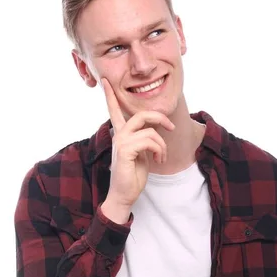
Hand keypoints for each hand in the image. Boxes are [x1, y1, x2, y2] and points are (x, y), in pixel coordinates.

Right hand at [102, 78, 174, 209]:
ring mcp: (120, 142)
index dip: (111, 95)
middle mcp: (119, 135)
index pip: (114, 110)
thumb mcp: (142, 153)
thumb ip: (144, 139)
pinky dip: (158, 150)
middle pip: (142, 114)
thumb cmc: (133, 175)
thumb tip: (155, 131)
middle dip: (160, 118)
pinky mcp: (124, 150)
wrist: (124, 194)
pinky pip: (149, 140)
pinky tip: (157, 159)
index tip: (106, 81)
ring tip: (161, 157)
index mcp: (122, 134)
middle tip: (171, 126)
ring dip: (162, 145)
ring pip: (150, 130)